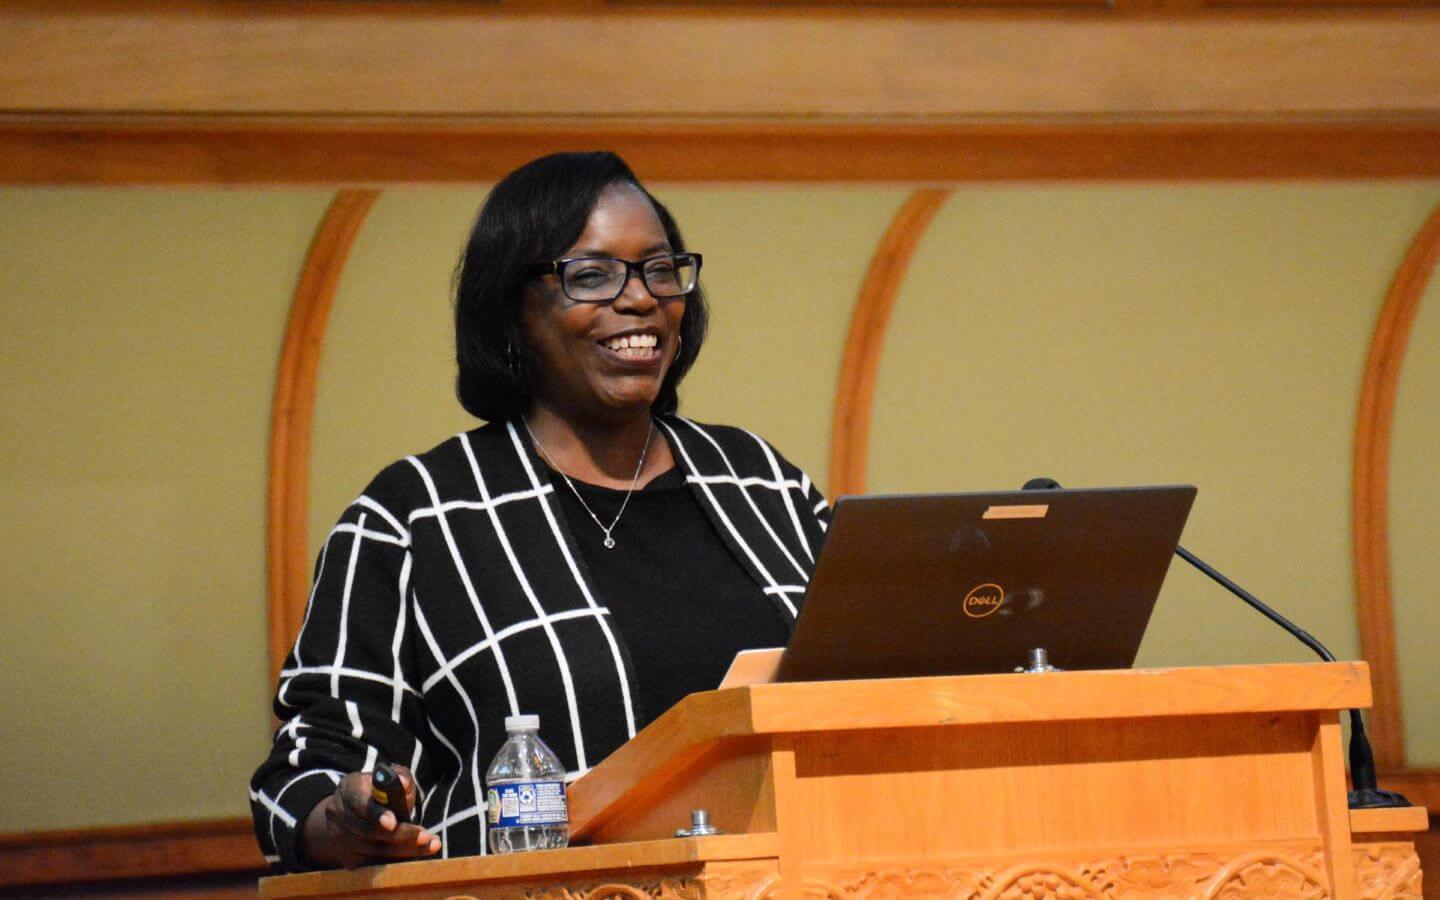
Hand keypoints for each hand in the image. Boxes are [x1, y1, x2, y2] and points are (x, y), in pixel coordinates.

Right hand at [299, 766, 440, 869]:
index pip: (358, 802)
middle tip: (425, 836)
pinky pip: (373, 863)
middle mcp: (338, 813)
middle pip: (367, 830)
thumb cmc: (379, 789)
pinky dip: (396, 859)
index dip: (375, 813)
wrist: (353, 810)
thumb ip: (400, 778)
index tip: (393, 822)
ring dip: (404, 849)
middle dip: (399, 835)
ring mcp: (340, 838)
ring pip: (372, 849)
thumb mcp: (390, 777)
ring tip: (430, 845)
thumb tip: (404, 783)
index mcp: (349, 787)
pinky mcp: (347, 857)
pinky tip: (417, 853)